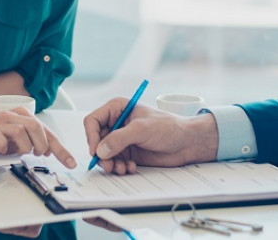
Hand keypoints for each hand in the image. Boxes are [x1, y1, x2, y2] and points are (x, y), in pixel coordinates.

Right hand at [0, 108, 75, 167]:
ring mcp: (0, 122)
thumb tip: (48, 150)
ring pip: (21, 131)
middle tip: (38, 154)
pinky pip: (0, 138)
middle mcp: (12, 116)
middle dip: (42, 145)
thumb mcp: (15, 139)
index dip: (60, 148)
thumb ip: (31, 141)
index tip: (70, 162)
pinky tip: (2, 150)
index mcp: (22, 116)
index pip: (47, 131)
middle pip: (36, 127)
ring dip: (24, 147)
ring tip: (18, 152)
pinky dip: (4, 147)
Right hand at [83, 98, 218, 174]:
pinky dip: (119, 167)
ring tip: (122, 169)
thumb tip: (100, 150)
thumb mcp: (142, 129)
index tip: (96, 151)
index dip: (91, 136)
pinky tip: (131, 168)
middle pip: (96, 140)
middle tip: (109, 165)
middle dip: (102, 154)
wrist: (186, 143)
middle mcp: (116, 123)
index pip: (93, 121)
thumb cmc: (168, 127)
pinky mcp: (128, 152)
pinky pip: (114, 162)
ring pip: (104, 154)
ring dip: (111, 164)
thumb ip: (119, 139)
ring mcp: (121, 138)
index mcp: (117, 109)